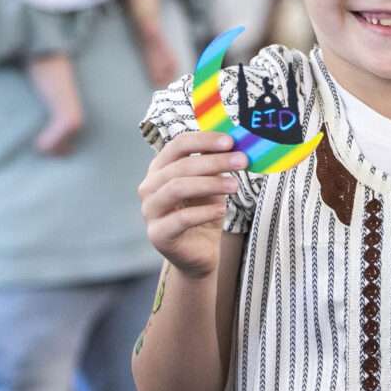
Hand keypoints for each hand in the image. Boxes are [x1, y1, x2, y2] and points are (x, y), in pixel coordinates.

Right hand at [138, 132, 245, 277]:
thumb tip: (235, 142)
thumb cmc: (205, 210)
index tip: (230, 141)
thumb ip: (217, 163)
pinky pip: (181, 219)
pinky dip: (204, 212)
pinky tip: (222, 210)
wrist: (201, 251)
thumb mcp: (213, 182)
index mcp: (161, 168)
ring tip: (235, 185)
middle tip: (241, 160)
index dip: (204, 140)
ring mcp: (150, 211)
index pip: (178, 144)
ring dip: (210, 184)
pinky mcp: (158, 234)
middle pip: (180, 166)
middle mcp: (149, 186)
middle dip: (214, 161)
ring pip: (177, 188)